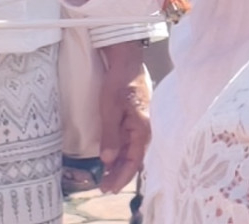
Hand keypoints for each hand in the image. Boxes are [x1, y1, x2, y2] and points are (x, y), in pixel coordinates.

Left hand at [93, 40, 152, 191]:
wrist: (127, 61)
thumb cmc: (119, 83)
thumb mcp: (111, 109)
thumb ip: (111, 135)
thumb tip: (108, 160)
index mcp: (143, 128)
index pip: (133, 160)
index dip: (121, 176)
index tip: (109, 188)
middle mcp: (145, 129)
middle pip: (134, 158)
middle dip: (119, 174)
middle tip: (104, 188)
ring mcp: (141, 125)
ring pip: (131, 151)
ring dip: (119, 165)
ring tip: (105, 178)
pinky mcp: (136, 120)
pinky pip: (129, 142)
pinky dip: (121, 154)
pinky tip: (112, 160)